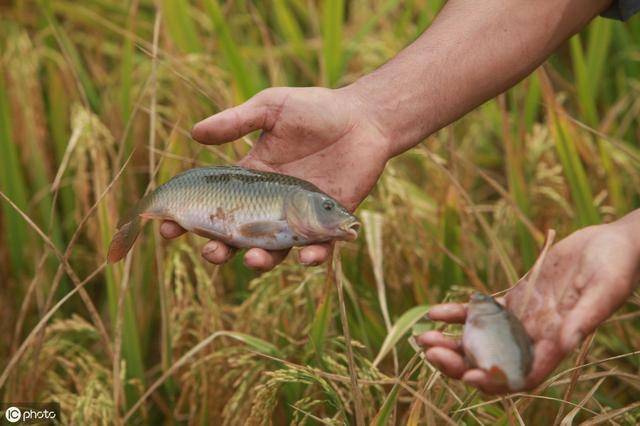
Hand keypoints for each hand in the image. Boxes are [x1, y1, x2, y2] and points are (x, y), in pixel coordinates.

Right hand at [161, 86, 390, 270]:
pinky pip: (319, 248)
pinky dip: (313, 257)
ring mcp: (299, 216)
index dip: (191, 218)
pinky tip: (307, 258)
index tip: (169, 227)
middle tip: (211, 251)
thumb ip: (237, 121)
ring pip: (275, 249)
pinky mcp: (330, 223)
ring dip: (261, 260)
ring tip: (253, 258)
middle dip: (220, 249)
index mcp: (252, 178)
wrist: (363, 117)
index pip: (216, 204)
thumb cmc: (316, 109)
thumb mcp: (271, 108)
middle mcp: (271, 204)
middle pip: (239, 236)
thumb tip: (193, 132)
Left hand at [417, 215, 639, 393]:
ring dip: (451, 342)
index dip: (494, 380)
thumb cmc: (616, 266)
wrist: (610, 243)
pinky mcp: (515, 300)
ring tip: (421, 338)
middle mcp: (536, 338)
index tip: (467, 374)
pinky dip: (458, 314)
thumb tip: (566, 343)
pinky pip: (481, 313)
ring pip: (481, 341)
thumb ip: (584, 317)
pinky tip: (433, 312)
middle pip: (492, 363)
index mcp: (557, 345)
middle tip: (430, 353)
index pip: (522, 376)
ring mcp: (522, 320)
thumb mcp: (604, 289)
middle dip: (460, 363)